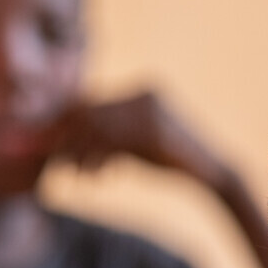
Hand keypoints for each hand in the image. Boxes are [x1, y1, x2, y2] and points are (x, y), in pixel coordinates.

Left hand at [53, 92, 228, 189]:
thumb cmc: (175, 162)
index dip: (70, 123)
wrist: (214, 174)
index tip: (53, 145)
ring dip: (82, 153)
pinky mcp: (154, 133)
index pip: (95, 102)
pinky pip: (115, 144)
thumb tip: (74, 146)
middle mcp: (145, 94)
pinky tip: (99, 177)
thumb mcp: (138, 146)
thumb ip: (113, 138)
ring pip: (100, 129)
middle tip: (59, 164)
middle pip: (92, 112)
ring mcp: (150, 111)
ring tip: (77, 175)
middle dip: (69, 138)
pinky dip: (100, 160)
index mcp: (143, 91)